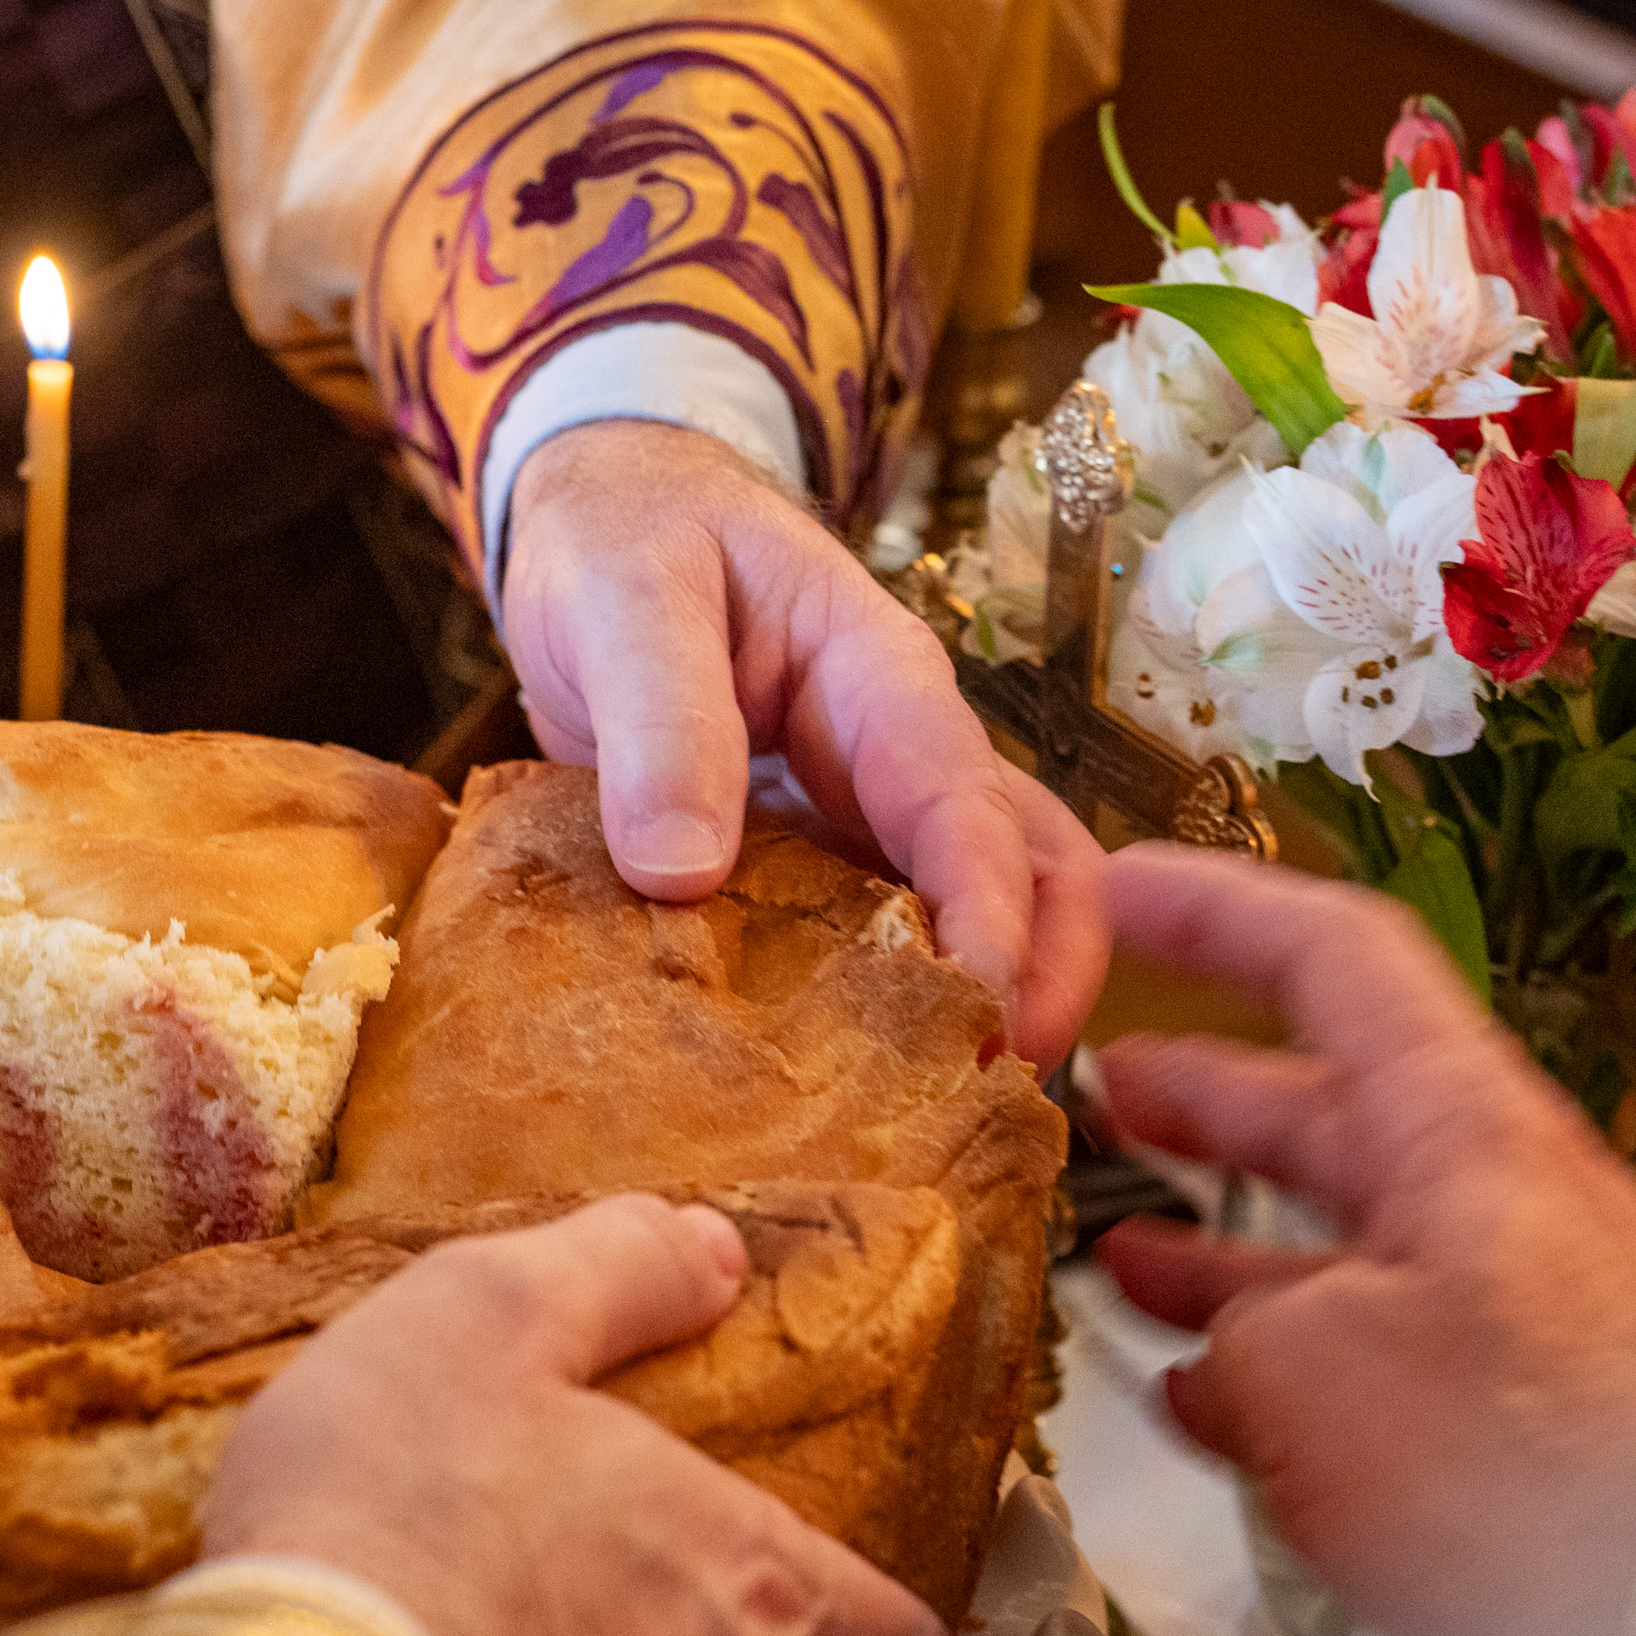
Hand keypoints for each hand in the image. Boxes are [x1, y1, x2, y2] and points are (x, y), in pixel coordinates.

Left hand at [499, 420, 1106, 1064]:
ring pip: (971, 912)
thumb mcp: (627, 601)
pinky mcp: (805, 864)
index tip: (980, 1006)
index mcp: (874, 677)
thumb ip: (659, 721)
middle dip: (1043, 976)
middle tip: (998, 1089)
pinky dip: (882, 1011)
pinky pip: (868, 942)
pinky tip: (851, 1090)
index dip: (988, 908)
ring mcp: (857, 813)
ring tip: (947, 1115)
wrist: (591, 520)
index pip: (962, 799)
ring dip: (984, 1004)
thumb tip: (685, 873)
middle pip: (1029, 866)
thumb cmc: (625, 538)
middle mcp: (892, 753)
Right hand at [1090, 845, 1635, 1635]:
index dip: (1212, 909)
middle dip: (1199, 1100)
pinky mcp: (1519, 1408)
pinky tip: (1198, 1399)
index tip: (1110, 886)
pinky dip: (1280, 1358)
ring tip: (1114, 1257)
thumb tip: (1217, 1359)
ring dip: (1222, 1246)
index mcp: (1456, 1129)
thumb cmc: (1508, 1464)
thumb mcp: (1305, 1373)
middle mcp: (1491, 1195)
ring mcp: (1511, 1304)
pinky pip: (1376, 1346)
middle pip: (1326, 1105)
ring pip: (1341, 1239)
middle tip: (1091, 1090)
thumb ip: (1229, 1334)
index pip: (1332, 959)